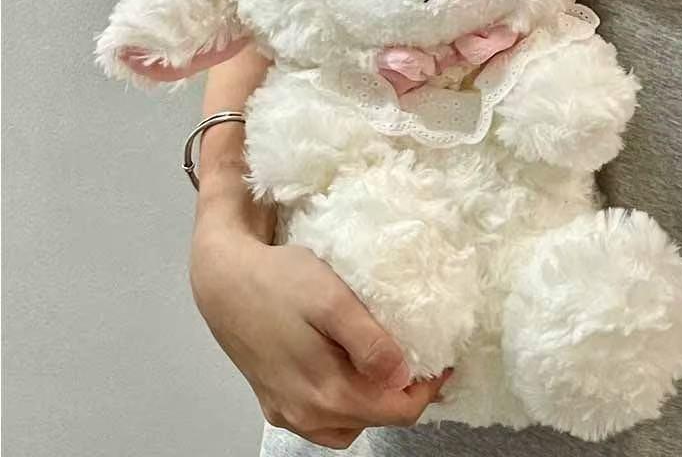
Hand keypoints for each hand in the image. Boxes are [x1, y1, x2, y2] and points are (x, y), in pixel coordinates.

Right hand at [191, 215, 450, 449]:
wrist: (222, 277)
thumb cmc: (279, 281)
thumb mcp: (331, 300)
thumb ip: (369, 343)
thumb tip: (404, 379)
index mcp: (326, 394)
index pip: (397, 411)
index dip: (428, 387)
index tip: (442, 357)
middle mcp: (305, 414)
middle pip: (373, 418)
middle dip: (402, 391)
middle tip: (417, 353)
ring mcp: (286, 410)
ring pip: (347, 422)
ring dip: (372, 398)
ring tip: (384, 362)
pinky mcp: (272, 399)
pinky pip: (320, 416)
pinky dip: (343, 400)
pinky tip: (344, 370)